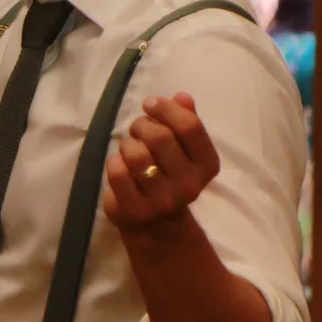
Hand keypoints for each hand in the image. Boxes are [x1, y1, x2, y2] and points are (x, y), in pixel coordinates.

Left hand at [103, 94, 218, 233]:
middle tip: (138, 127)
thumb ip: (186, 122)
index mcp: (207, 166)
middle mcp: (189, 185)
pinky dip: (114, 160)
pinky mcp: (134, 210)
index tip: (151, 103)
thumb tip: (182, 96)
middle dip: (143, 124)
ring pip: (136, 153)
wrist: (158, 224)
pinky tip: (120, 163)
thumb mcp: (185, 150)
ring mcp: (161, 200)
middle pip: (160, 137)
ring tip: (130, 147)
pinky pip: (117, 171)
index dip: (166, 108)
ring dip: (128, 142)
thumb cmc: (171, 176)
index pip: (190, 127)